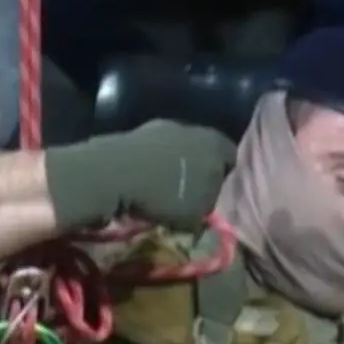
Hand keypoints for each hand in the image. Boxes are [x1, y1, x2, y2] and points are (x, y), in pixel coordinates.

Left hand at [50, 120, 236, 231]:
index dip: (225, 179)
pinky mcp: (136, 133)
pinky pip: (152, 154)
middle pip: (203, 151)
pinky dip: (150, 167)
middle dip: (198, 172)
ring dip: (172, 169)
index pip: (231, 158)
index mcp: (215, 143)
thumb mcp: (195, 215)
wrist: (112, 174)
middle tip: (191, 197)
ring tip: (164, 194)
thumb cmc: (164, 196)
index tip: (214, 199)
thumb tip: (203, 215)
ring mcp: (161, 127)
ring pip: (176, 151)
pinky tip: (143, 185)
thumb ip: (206, 212)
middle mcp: (192, 128)